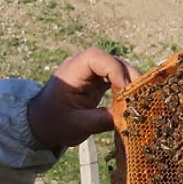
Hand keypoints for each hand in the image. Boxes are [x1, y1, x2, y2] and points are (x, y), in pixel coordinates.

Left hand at [26, 47, 140, 148]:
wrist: (40, 124)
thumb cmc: (53, 123)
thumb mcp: (76, 126)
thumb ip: (101, 120)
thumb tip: (128, 118)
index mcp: (71, 71)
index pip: (96, 58)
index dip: (114, 69)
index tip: (125, 88)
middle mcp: (83, 66)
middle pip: (112, 61)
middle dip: (129, 77)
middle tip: (142, 96)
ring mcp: (92, 73)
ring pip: (119, 69)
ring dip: (131, 83)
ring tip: (140, 101)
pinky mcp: (98, 81)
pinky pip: (117, 79)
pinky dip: (127, 89)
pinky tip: (133, 102)